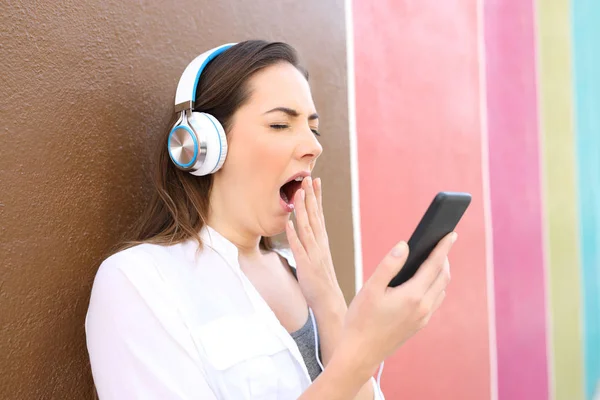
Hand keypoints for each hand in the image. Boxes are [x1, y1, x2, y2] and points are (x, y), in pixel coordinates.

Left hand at [285, 177, 344, 311]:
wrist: (329, 302)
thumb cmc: (321, 280)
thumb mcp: (317, 257)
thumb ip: (311, 242)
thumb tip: (303, 228)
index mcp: (322, 241)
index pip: (320, 214)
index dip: (317, 197)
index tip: (315, 180)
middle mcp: (320, 244)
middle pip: (315, 216)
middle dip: (311, 197)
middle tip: (308, 178)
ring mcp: (314, 254)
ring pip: (307, 228)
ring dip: (303, 210)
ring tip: (298, 193)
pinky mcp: (306, 265)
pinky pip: (299, 248)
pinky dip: (294, 235)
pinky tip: (288, 223)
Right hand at [340, 232, 455, 370]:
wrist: (360, 353)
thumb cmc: (361, 320)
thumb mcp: (371, 288)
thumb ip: (389, 265)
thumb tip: (404, 246)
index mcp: (413, 296)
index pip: (435, 265)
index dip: (444, 247)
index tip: (451, 234)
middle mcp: (423, 308)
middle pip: (443, 277)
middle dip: (444, 259)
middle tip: (440, 244)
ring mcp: (423, 318)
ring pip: (440, 290)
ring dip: (440, 274)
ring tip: (432, 260)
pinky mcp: (418, 325)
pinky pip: (434, 301)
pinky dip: (434, 287)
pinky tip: (423, 283)